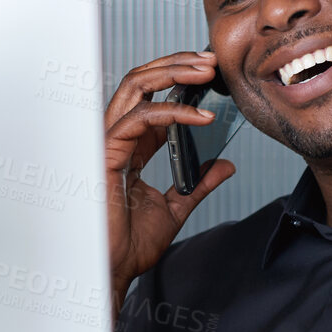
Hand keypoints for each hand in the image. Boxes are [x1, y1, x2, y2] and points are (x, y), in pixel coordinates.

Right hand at [105, 51, 237, 306]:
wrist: (113, 270)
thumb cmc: (130, 245)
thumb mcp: (176, 208)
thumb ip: (198, 183)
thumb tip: (223, 164)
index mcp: (129, 148)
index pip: (151, 98)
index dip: (179, 80)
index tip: (210, 75)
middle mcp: (116, 139)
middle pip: (140, 81)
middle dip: (176, 64)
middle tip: (209, 61)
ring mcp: (109, 143)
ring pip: (135, 86)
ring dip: (173, 72)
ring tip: (204, 71)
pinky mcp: (108, 154)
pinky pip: (139, 119)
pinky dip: (172, 112)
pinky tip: (200, 117)